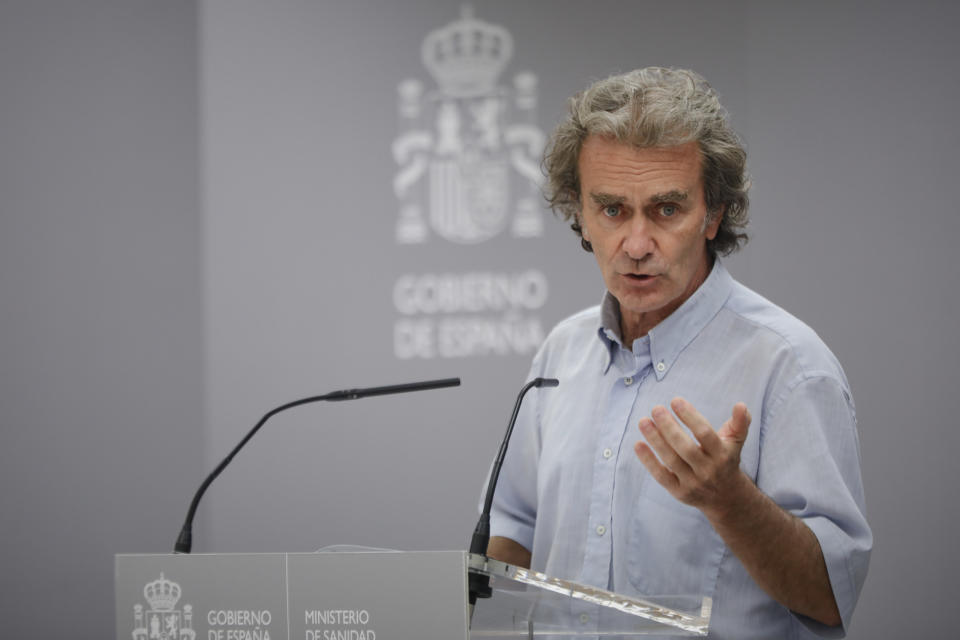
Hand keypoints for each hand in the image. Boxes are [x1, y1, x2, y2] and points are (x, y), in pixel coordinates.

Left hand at [634, 397, 751, 517]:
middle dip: (669, 427)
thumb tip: (741, 405)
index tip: (675, 400)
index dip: (689, 416)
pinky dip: (648, 461)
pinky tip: (638, 444)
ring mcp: (693, 483)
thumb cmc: (726, 461)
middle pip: (685, 448)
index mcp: (722, 455)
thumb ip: (739, 424)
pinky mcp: (679, 492)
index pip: (705, 434)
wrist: (727, 499)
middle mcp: (708, 470)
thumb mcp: (735, 443)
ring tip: (643, 421)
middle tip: (656, 409)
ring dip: (655, 440)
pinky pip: (661, 476)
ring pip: (671, 460)